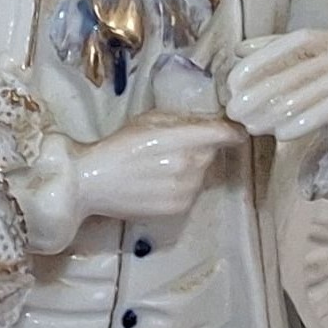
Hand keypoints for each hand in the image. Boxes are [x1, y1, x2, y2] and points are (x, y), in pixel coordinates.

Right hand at [69, 115, 243, 221]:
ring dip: (192, 167)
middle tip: (177, 147)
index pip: (222, 134)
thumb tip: (207, 121)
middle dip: (202, 147)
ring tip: (163, 166)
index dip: (232, 130)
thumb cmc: (116, 148)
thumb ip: (180, 120)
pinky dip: (184, 184)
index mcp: (178, 140)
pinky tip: (160, 182)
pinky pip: (193, 190)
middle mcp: (186, 166)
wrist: (91, 183)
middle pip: (212, 152)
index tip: (235, 129)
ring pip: (203, 172)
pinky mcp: (179, 208)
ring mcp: (184, 190)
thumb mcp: (146, 121)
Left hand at [224, 28, 327, 139]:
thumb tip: (238, 50)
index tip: (231, 86)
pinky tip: (281, 134)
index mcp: (314, 36)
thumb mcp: (312, 42)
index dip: (251, 69)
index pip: (276, 51)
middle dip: (255, 97)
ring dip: (272, 115)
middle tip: (234, 112)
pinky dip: (300, 124)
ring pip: (302, 97)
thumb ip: (274, 45)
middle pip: (286, 77)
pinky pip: (324, 112)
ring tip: (252, 126)